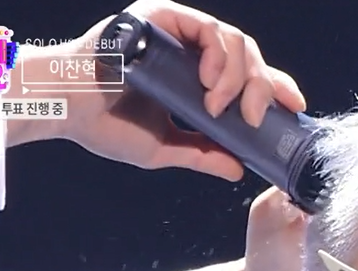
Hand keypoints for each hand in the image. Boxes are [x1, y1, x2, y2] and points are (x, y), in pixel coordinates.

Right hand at [7, 0, 306, 181]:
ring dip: (240, 76)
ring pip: (233, 41)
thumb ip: (202, 154)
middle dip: (262, 87)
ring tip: (221, 106)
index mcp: (193, 74)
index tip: (295, 107)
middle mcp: (189, 48)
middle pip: (248, 57)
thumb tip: (239, 169)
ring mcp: (175, 29)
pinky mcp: (159, 15)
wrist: (62, 108)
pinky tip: (213, 82)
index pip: (248, 74)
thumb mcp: (164, 148)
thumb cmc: (103, 124)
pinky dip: (218, 55)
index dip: (276, 86)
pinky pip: (206, 27)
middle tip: (255, 118)